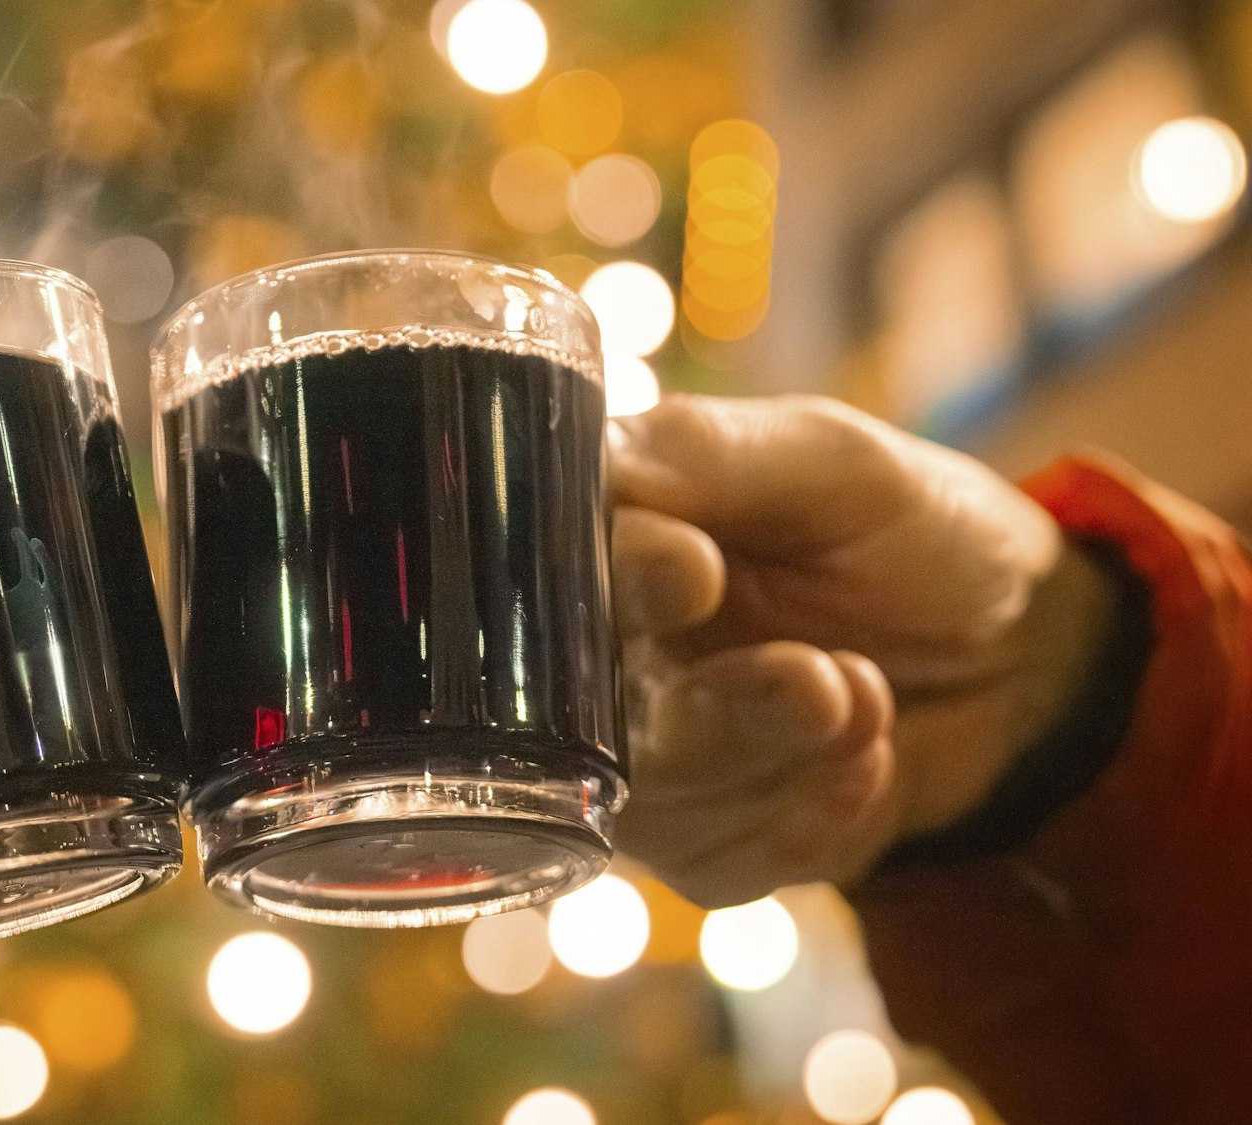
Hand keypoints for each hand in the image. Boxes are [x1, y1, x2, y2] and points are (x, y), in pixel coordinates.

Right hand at [608, 394, 1114, 906]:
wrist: (1023, 662)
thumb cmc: (912, 534)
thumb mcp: (832, 462)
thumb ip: (707, 456)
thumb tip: (596, 463)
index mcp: (607, 546)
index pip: (546, 577)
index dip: (615, 583)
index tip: (693, 573)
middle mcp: (595, 659)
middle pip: (575, 713)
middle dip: (712, 706)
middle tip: (816, 682)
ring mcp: (638, 760)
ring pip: (650, 796)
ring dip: (780, 752)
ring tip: (869, 696)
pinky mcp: (697, 846)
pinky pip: (714, 860)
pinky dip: (811, 815)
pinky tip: (868, 761)